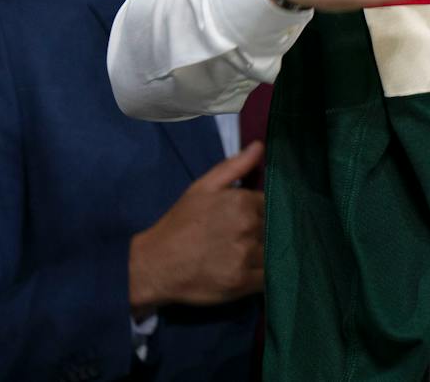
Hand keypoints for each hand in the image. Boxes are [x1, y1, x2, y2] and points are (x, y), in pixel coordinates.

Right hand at [128, 141, 266, 314]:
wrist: (154, 264)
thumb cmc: (180, 224)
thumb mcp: (203, 187)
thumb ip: (234, 166)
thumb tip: (260, 146)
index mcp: (242, 202)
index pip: (272, 204)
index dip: (264, 212)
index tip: (254, 219)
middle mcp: (248, 227)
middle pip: (275, 228)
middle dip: (266, 232)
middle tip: (248, 240)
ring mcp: (245, 256)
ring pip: (274, 252)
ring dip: (267, 254)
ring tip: (250, 256)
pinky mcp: (241, 282)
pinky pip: (268, 277)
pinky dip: (265, 275)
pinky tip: (252, 272)